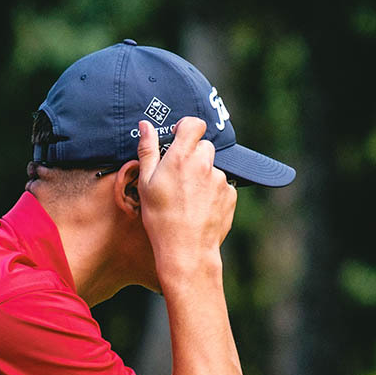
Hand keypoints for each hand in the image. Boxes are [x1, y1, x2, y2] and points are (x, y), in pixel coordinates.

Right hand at [135, 116, 236, 278]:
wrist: (186, 250)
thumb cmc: (160, 218)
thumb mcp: (145, 183)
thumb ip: (147, 150)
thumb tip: (145, 125)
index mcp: (181, 157)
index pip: (194, 124)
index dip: (186, 128)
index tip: (179, 138)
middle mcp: (204, 164)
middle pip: (204, 147)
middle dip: (193, 156)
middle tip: (179, 178)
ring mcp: (220, 179)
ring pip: (212, 169)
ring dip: (202, 177)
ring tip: (187, 201)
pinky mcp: (230, 195)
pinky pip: (221, 187)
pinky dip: (212, 194)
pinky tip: (199, 210)